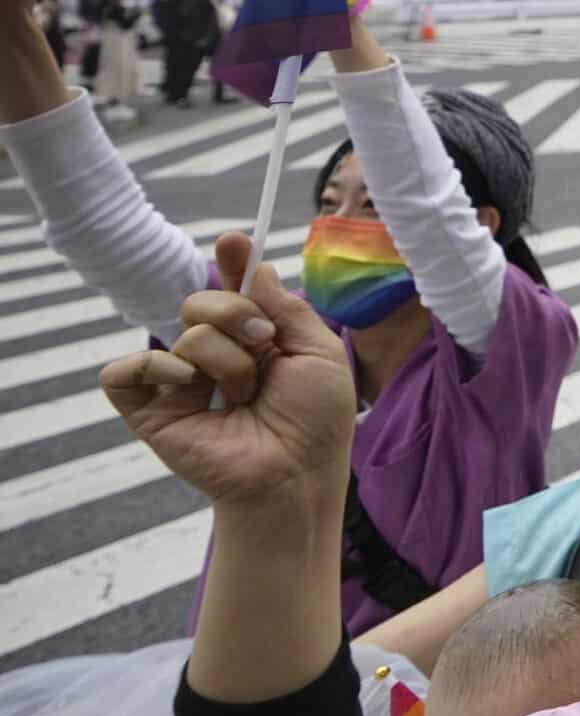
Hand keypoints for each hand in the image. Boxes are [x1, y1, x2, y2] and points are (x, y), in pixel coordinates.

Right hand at [100, 235, 353, 513]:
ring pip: (184, 334)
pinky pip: (125, 370)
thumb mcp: (318, 353)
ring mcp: (179, 384)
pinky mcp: (149, 411)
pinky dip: (155, 367)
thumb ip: (287, 309)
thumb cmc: (316, 422)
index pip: (233, 293)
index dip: (231, 265)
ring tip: (244, 396)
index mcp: (254, 343)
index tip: (234, 241)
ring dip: (226, 360)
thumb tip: (259, 268)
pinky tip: (187, 385)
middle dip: (236, 313)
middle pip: (201, 302)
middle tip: (263, 344)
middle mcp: (214, 360)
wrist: (295, 475)